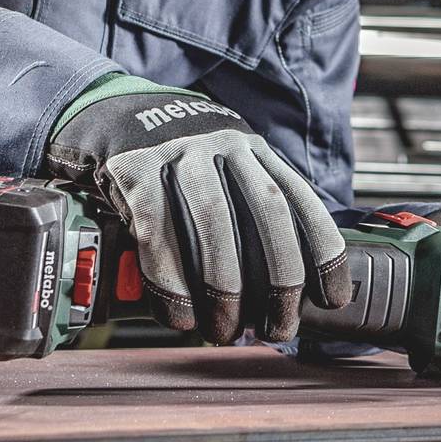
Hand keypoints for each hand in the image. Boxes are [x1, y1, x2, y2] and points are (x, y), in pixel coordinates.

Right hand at [45, 75, 350, 343]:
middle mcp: (223, 145)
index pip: (300, 199)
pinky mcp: (134, 168)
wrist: (109, 112)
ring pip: (213, 220)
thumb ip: (251, 206)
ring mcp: (178, 152)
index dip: (323, 250)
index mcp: (253, 149)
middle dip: (280, 277)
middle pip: (267, 210)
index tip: (331, 297)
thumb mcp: (223, 167)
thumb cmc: (174, 158)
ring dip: (223, 285)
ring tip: (224, 330)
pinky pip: (156, 231)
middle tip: (277, 326)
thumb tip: (286, 283)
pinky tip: (179, 315)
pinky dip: (169, 280)